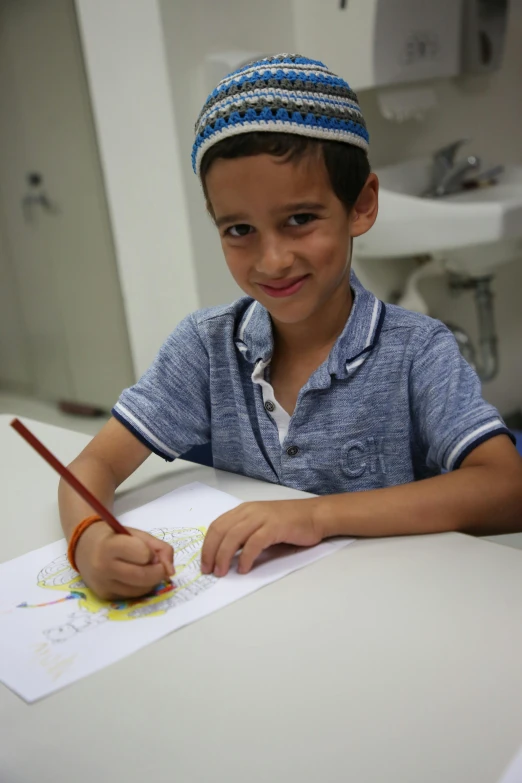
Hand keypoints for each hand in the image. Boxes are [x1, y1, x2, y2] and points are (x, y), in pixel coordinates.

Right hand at [74, 522, 174, 599]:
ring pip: (140, 590)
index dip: (151, 553)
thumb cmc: (115, 537)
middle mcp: (103, 567)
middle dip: (158, 572)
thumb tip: (170, 572)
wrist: (85, 546)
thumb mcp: (138, 534)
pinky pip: (131, 596)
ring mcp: (103, 584)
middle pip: (143, 577)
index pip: (143, 554)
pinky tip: (134, 578)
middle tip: (158, 566)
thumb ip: (160, 548)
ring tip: (143, 569)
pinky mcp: (104, 595)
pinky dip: (139, 588)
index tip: (148, 551)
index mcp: (110, 546)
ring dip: (150, 581)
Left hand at [200, 499, 321, 576]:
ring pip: (233, 536)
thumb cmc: (289, 523)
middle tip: (209, 571)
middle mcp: (249, 511)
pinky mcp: (274, 526)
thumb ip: (244, 535)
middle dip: (211, 552)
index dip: (207, 545)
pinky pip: (254, 543)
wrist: (315, 516)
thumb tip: (226, 555)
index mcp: (243, 510)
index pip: (217, 526)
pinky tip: (243, 569)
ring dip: (223, 557)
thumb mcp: (261, 525)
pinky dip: (245, 557)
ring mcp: (261, 518)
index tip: (204, 563)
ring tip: (222, 572)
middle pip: (221, 531)